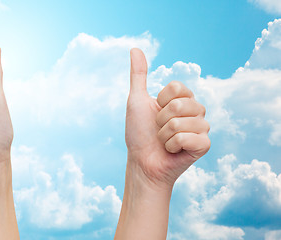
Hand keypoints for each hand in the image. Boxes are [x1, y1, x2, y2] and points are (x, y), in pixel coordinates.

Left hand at [125, 48, 209, 188]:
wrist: (141, 162)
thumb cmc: (139, 133)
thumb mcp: (137, 101)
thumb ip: (139, 75)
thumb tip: (135, 48)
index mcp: (183, 99)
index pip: (177, 87)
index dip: (160, 101)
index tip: (155, 112)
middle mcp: (196, 111)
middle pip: (180, 104)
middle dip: (160, 120)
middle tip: (158, 130)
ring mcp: (202, 128)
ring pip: (181, 122)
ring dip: (164, 135)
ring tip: (165, 142)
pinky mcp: (204, 145)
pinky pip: (190, 138)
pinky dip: (173, 146)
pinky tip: (173, 151)